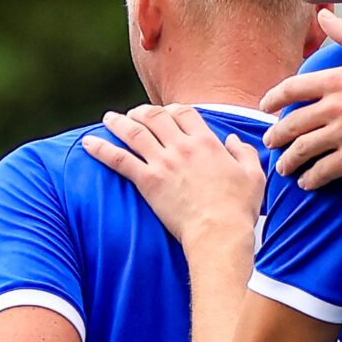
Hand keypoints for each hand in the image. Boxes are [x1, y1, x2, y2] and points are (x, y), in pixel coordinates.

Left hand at [80, 103, 265, 248]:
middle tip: (133, 114)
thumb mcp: (253, 175)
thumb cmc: (238, 208)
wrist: (219, 232)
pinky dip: (102, 149)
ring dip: (119, 123)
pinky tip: (88, 143)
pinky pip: (120, 160)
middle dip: (143, 112)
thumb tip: (233, 139)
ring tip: (108, 119)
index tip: (166, 113)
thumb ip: (244, 152)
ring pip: (135, 133)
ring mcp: (164, 163)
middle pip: (156, 117)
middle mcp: (183, 147)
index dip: (173, 110)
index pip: (185, 113)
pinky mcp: (148, 181)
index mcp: (207, 142)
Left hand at [262, 9, 341, 185]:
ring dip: (289, 161)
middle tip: (270, 143)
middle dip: (275, 136)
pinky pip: (323, 171)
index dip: (273, 99)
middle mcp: (335, 106)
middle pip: (291, 124)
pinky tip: (307, 183)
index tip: (265, 108)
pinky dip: (311, 179)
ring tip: (284, 168)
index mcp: (338, 80)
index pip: (292, 89)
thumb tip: (324, 14)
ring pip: (303, 151)